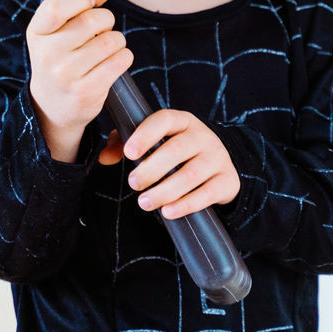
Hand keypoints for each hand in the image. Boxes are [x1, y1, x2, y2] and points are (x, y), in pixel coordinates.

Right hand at [27, 0, 133, 161]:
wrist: (52, 104)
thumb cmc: (59, 57)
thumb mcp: (53, 29)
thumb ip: (74, 1)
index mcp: (37, 33)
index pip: (56, 6)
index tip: (92, 0)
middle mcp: (47, 54)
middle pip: (91, 20)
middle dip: (106, 19)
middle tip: (102, 29)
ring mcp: (66, 75)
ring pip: (110, 40)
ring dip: (117, 40)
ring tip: (107, 47)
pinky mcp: (87, 91)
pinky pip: (120, 60)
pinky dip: (123, 56)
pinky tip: (113, 61)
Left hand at [123, 110, 240, 219]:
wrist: (218, 166)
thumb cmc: (176, 151)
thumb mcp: (155, 141)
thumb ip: (125, 144)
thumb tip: (105, 157)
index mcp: (182, 121)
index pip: (164, 119)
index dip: (145, 134)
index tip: (129, 153)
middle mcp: (202, 136)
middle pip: (177, 150)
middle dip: (151, 169)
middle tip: (133, 183)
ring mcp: (217, 157)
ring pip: (191, 174)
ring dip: (165, 191)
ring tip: (144, 202)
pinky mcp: (227, 180)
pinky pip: (207, 194)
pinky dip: (186, 204)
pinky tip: (168, 211)